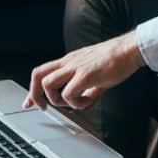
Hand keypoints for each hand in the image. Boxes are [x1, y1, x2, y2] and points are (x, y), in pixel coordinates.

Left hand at [23, 33, 145, 110]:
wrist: (128, 50)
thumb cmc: (115, 59)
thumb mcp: (95, 73)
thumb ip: (87, 87)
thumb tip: (85, 100)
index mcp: (69, 61)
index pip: (42, 71)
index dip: (33, 89)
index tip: (29, 102)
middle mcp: (68, 62)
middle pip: (38, 75)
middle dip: (35, 95)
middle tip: (43, 107)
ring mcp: (75, 67)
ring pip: (48, 84)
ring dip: (57, 100)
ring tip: (74, 103)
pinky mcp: (86, 74)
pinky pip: (69, 93)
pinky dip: (75, 103)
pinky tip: (88, 101)